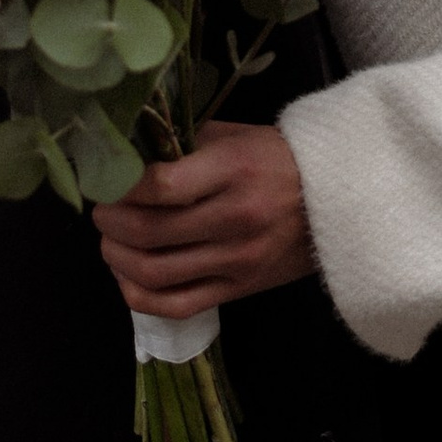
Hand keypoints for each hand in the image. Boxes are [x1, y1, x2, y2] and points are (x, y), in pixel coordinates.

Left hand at [96, 124, 315, 315]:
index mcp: (233, 171)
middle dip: (110, 223)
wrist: (339, 200)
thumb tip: (128, 158)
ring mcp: (237, 261)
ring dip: (117, 258)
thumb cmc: (278, 158)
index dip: (121, 187)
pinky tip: (129, 276)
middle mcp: (234, 219)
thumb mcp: (234, 135)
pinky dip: (140, 296)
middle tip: (102, 212)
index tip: (108, 181)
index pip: (160, 187)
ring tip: (111, 242)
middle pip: (149, 233)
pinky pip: (176, 306)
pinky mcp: (239, 290)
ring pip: (155, 274)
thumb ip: (182, 145)